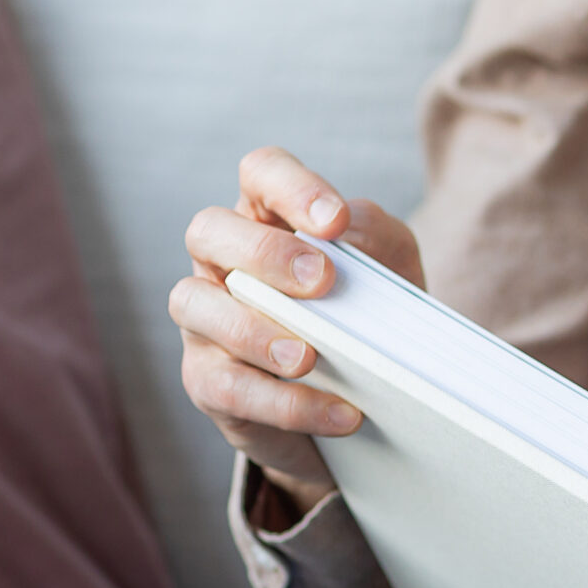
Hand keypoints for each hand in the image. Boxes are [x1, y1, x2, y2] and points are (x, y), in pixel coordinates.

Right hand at [171, 147, 425, 520]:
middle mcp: (223, 262)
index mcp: (269, 220)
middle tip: (322, 281)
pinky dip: (287, 403)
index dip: (292, 188)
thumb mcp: (393, 274)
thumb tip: (350, 229)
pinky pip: (228, 387)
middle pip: (209, 230)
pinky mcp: (207, 381)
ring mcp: (205, 320)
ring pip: (194, 305)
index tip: (335, 223)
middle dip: (264, 252)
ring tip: (310, 358)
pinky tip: (341, 413)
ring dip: (255, 331)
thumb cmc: (368, 320)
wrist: (361, 405)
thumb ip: (379, 240)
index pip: (262, 173)